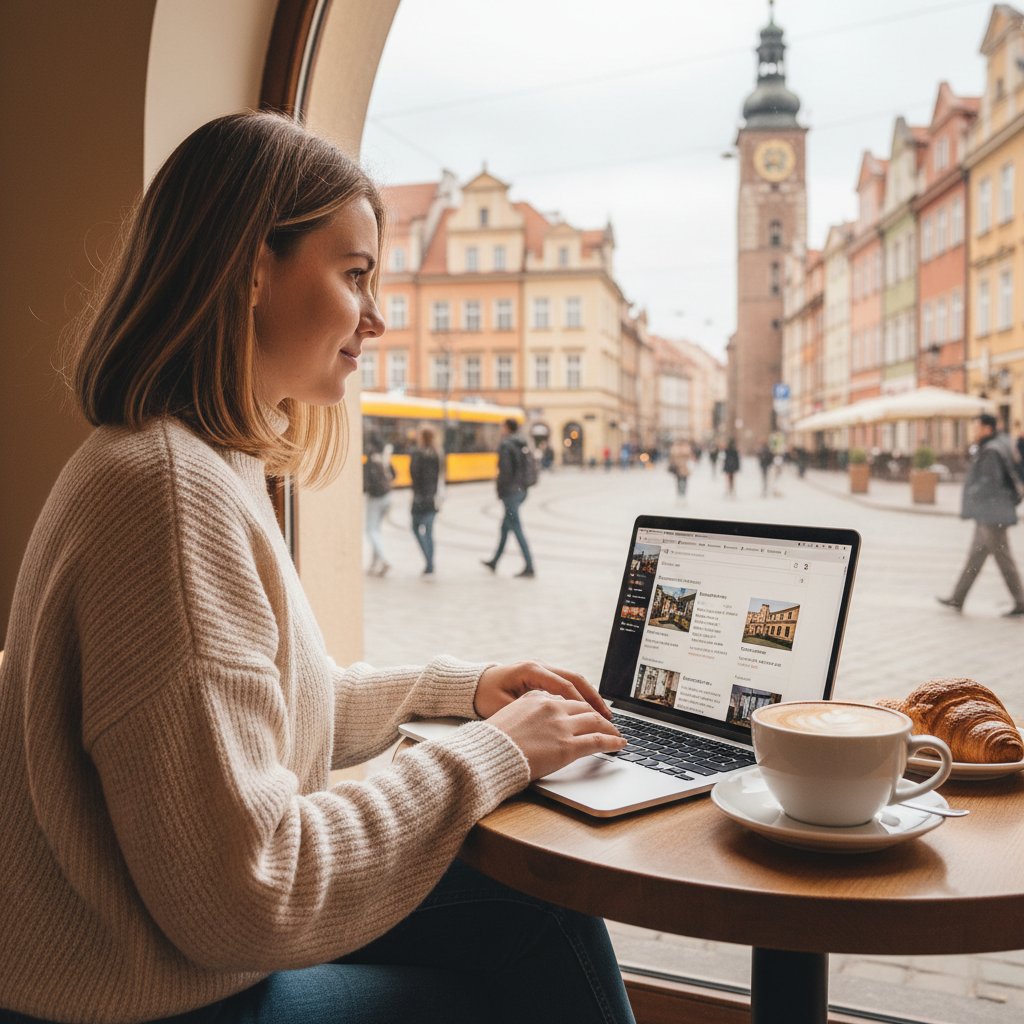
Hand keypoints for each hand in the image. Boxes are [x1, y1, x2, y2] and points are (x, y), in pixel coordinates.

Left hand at [474, 661, 611, 719]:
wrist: (472, 685)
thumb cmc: (485, 696)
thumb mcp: (503, 707)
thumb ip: (526, 714)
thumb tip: (549, 727)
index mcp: (531, 670)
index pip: (564, 686)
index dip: (583, 704)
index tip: (597, 719)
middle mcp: (539, 666)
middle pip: (575, 679)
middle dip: (593, 698)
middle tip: (608, 717)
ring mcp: (541, 669)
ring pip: (573, 680)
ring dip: (589, 697)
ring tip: (603, 715)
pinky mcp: (541, 676)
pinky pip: (565, 684)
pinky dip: (578, 696)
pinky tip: (587, 711)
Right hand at [486, 690, 625, 780]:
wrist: (486, 755)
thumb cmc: (490, 742)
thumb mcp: (506, 717)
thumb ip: (524, 713)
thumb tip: (532, 721)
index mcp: (535, 698)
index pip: (564, 698)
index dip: (579, 706)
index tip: (585, 712)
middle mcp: (551, 707)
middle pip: (583, 707)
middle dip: (597, 715)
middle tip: (606, 723)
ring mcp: (561, 726)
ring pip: (595, 721)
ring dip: (609, 727)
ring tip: (616, 734)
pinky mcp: (567, 746)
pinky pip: (598, 740)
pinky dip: (612, 741)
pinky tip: (619, 744)